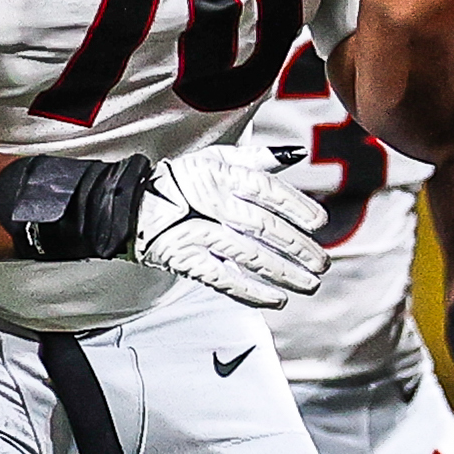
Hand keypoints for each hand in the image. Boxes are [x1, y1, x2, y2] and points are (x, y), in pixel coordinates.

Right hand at [131, 146, 330, 308]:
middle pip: (263, 225)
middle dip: (297, 247)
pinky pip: (222, 278)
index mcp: (221, 175)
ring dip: (283, 273)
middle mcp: (211, 202)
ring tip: (310, 284)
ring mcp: (196, 231)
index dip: (296, 206)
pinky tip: (276, 300)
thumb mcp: (216, 160)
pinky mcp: (184, 258)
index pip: (267, 190)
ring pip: (248, 254)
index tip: (318, 222)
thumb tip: (296, 153)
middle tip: (322, 263)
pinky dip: (251, 292)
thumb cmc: (182, 182)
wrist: (131, 205)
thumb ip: (257, 158)